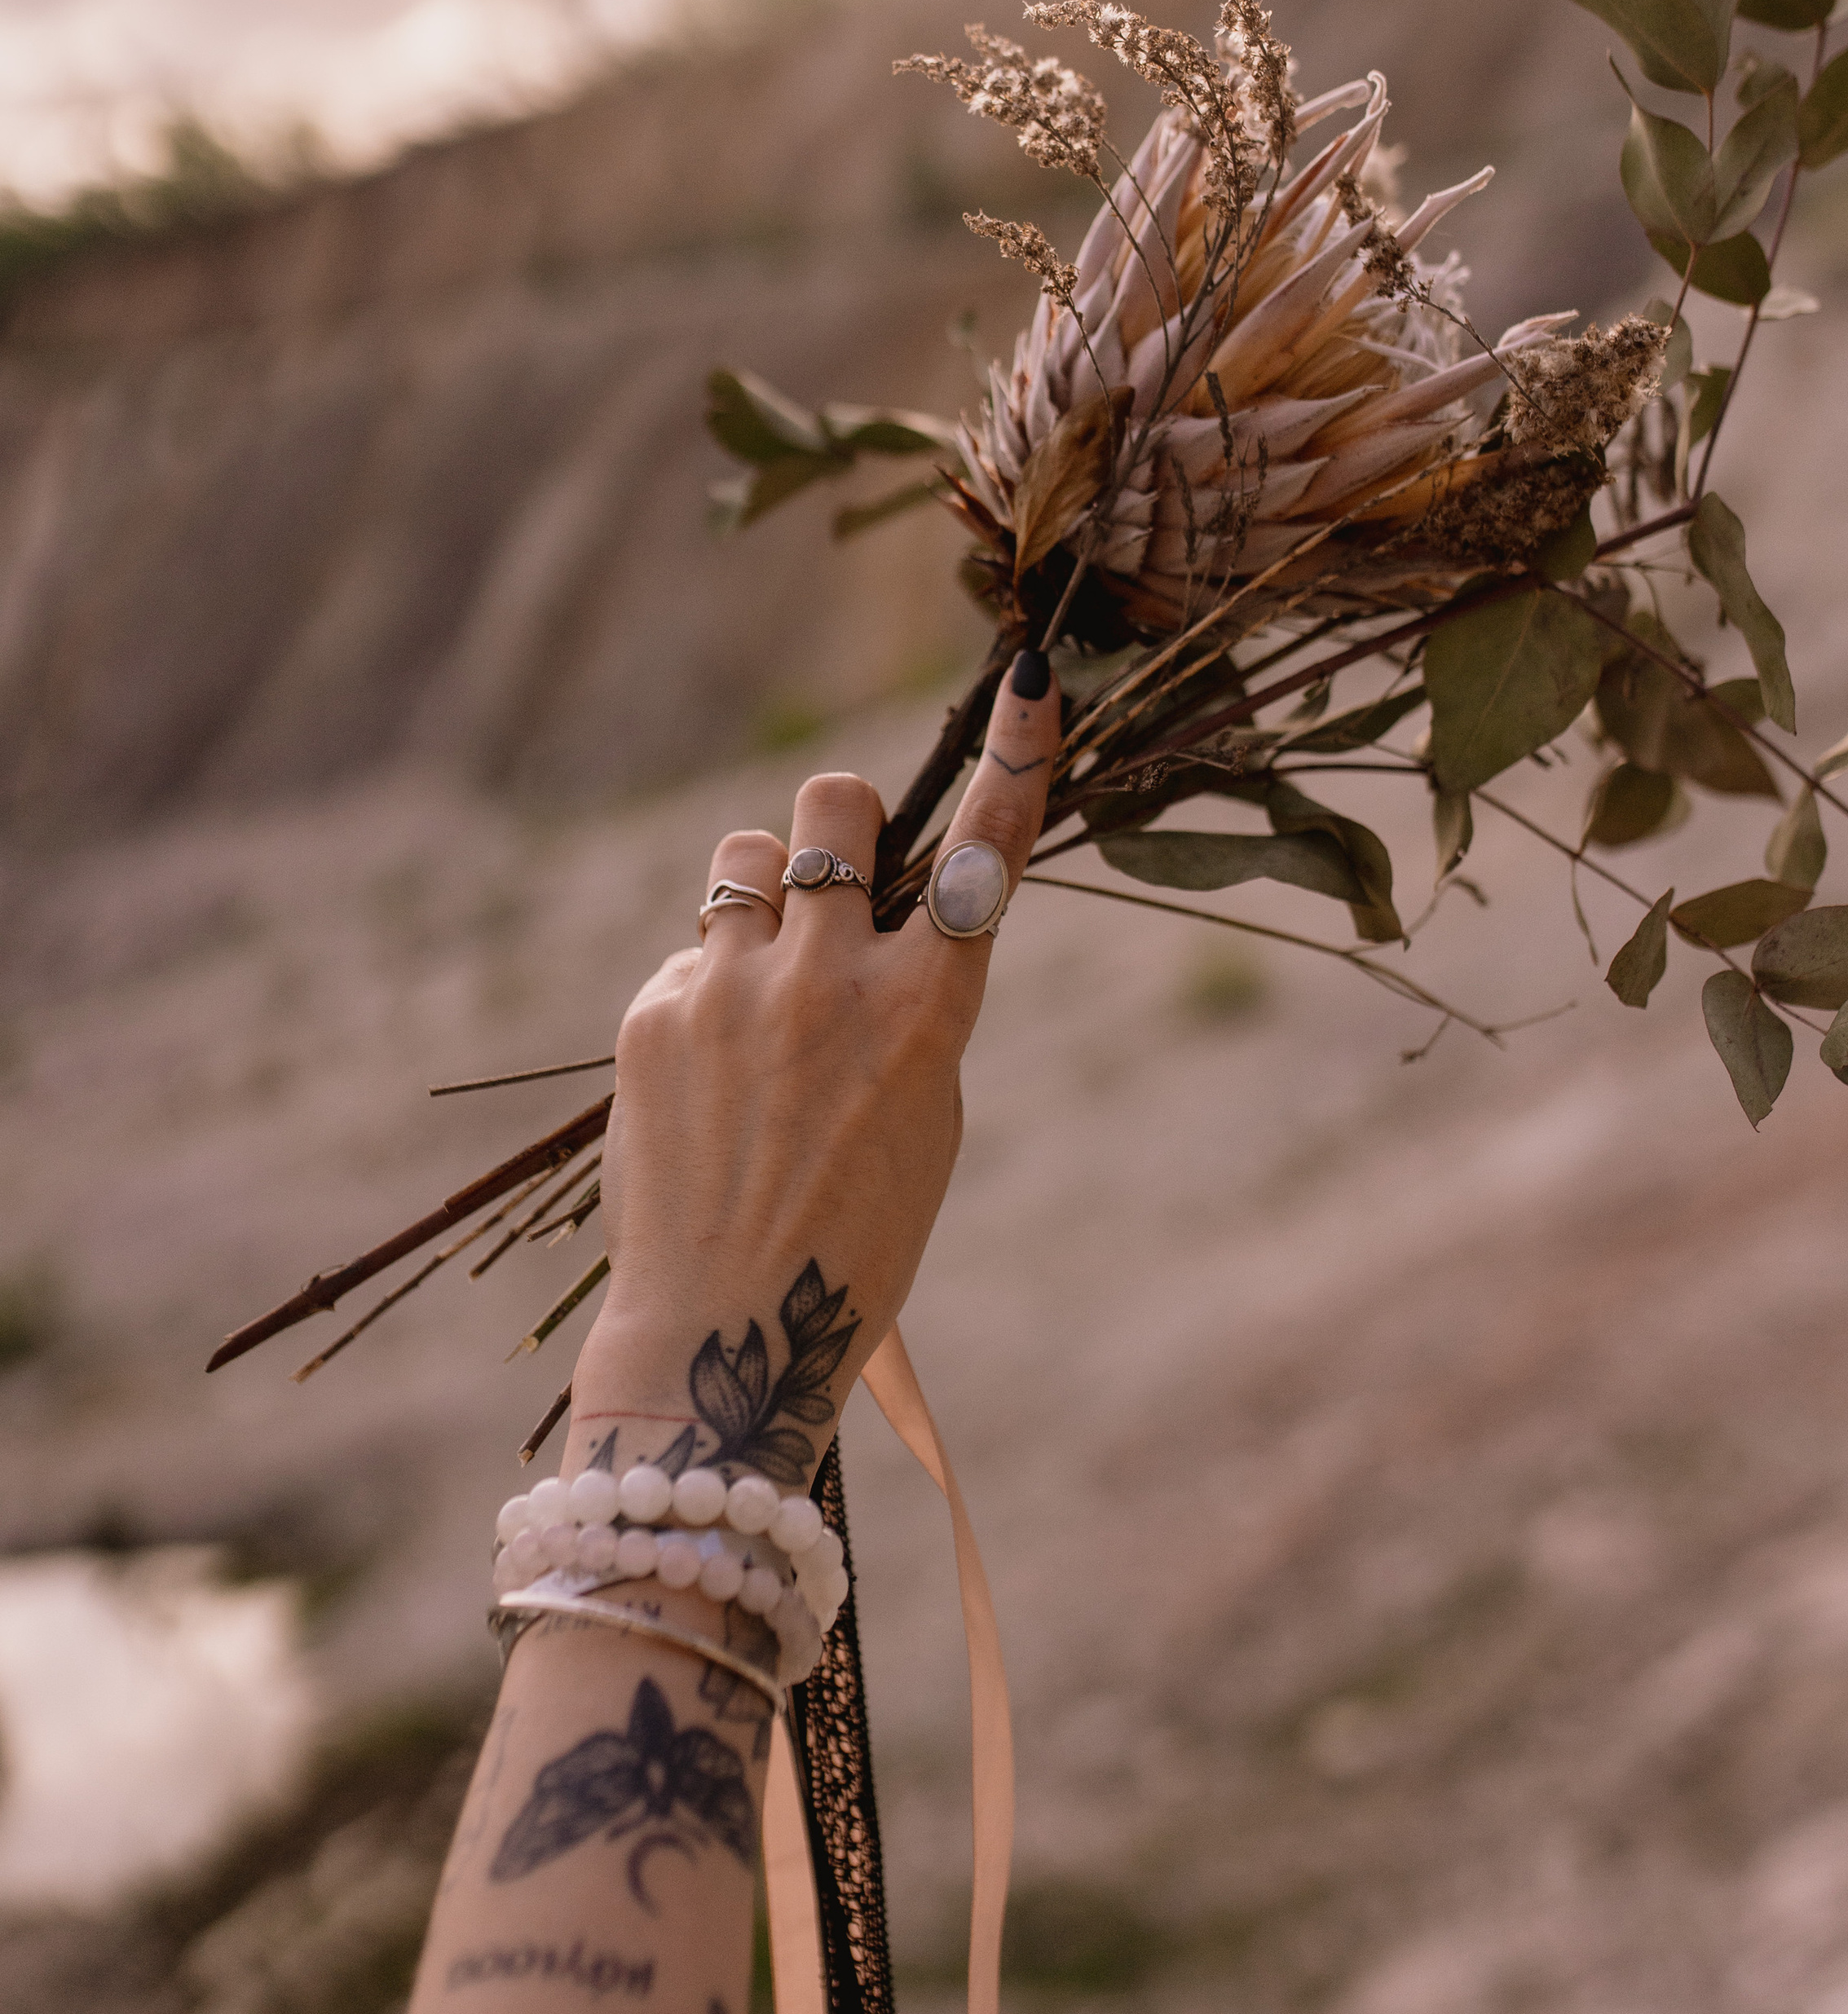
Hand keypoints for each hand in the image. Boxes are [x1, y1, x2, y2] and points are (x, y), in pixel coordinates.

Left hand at [564, 651, 1058, 1480]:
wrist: (726, 1334)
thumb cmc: (854, 1232)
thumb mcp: (925, 1111)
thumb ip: (910, 1001)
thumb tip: (875, 920)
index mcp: (929, 1012)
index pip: (984, 854)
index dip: (1013, 758)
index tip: (1027, 679)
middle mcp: (830, 979)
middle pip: (832, 805)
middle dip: (839, 822)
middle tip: (837, 876)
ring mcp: (733, 988)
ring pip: (747, 856)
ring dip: (763, 893)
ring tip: (762, 984)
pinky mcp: (655, 1013)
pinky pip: (692, 951)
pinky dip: (708, 990)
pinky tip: (709, 1079)